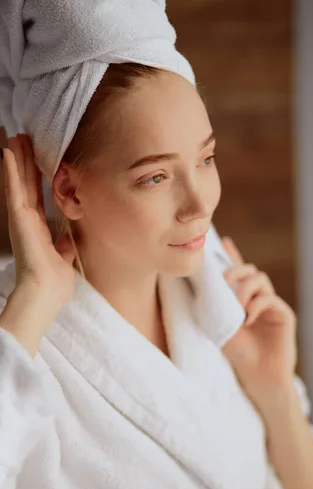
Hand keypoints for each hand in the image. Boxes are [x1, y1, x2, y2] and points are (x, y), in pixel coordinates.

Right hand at [1, 134, 75, 305]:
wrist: (46, 291)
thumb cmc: (55, 283)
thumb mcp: (64, 260)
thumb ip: (65, 247)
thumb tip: (69, 240)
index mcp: (39, 230)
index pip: (38, 197)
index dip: (37, 178)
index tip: (38, 160)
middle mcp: (28, 221)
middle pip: (27, 184)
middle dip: (25, 161)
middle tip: (22, 138)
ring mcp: (22, 218)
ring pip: (19, 181)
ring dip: (17, 159)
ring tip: (14, 137)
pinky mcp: (18, 217)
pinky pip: (14, 188)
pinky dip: (11, 170)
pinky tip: (7, 151)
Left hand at [221, 236, 297, 409]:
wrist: (259, 378)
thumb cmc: (240, 355)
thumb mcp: (221, 327)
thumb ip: (217, 306)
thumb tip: (204, 285)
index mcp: (243, 301)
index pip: (239, 274)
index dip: (232, 255)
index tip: (224, 241)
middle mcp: (259, 299)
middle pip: (250, 271)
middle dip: (235, 271)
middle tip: (223, 282)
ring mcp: (272, 306)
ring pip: (260, 280)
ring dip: (244, 289)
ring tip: (237, 306)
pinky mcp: (284, 314)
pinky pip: (269, 299)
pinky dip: (256, 305)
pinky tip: (247, 320)